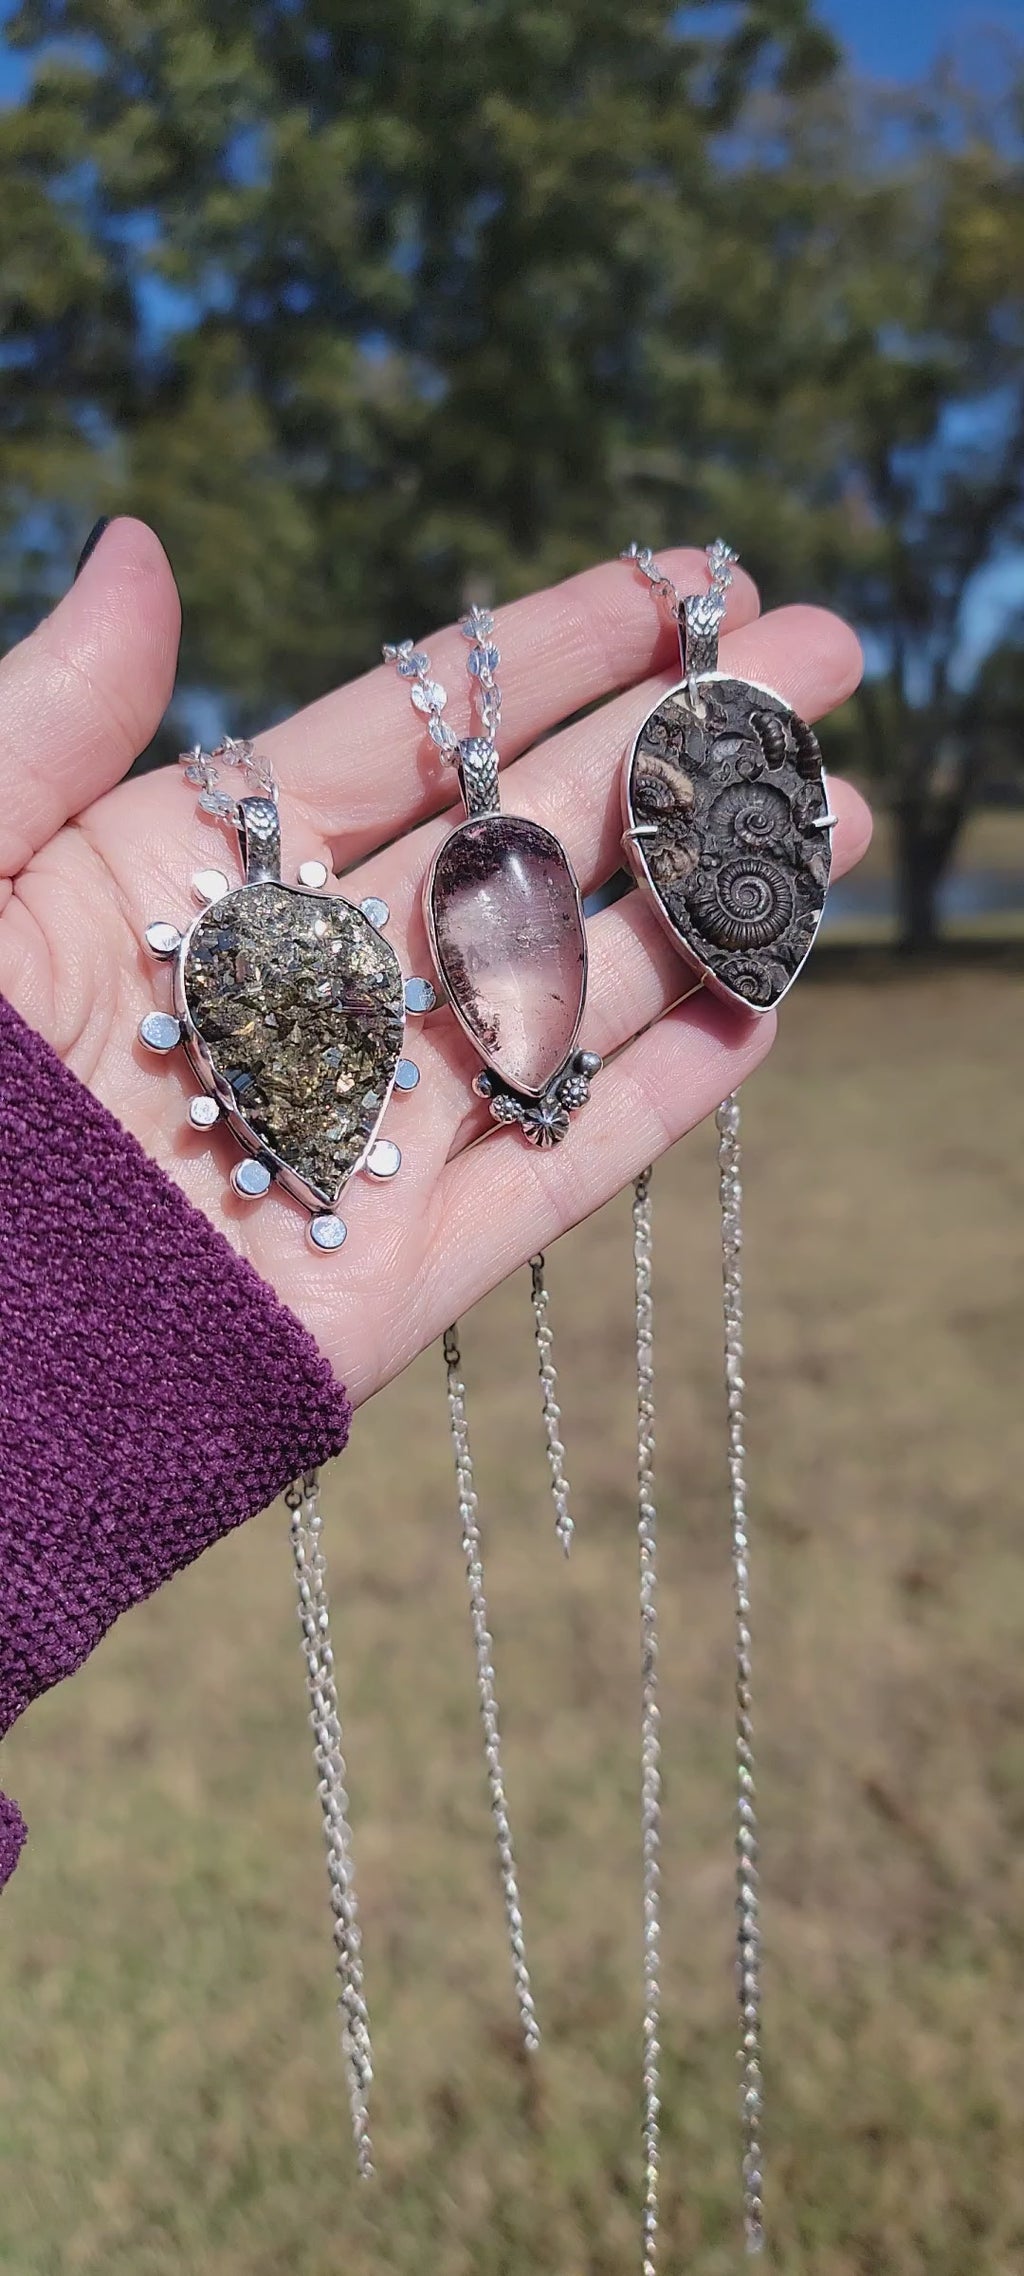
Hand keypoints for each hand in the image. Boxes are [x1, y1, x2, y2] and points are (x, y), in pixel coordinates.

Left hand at [0, 519, 869, 1404]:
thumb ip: (45, 722)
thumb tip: (149, 546)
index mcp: (191, 875)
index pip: (411, 734)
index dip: (551, 649)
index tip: (686, 572)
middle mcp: (304, 985)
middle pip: (525, 842)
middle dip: (676, 748)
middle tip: (825, 658)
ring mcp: (367, 1123)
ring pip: (568, 990)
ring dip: (706, 902)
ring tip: (834, 810)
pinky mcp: (406, 1267)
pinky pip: (561, 1165)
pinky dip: (664, 1093)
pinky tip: (764, 1003)